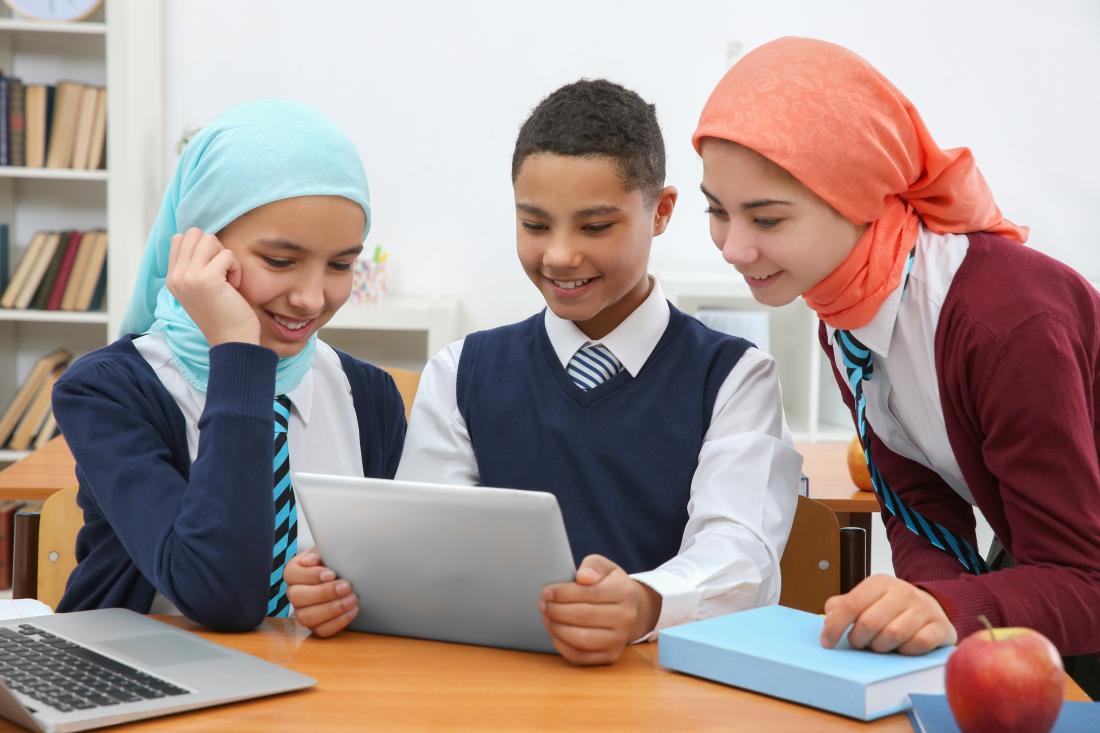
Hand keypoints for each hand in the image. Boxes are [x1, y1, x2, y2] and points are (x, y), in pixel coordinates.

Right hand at [165, 227, 259, 346]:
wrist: (232, 341)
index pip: (180, 239)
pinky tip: (233, 287)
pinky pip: (227, 254)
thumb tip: (203, 239)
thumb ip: (194, 266)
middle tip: (221, 272)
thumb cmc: (223, 315)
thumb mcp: (199, 289)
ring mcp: (189, 277)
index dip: (202, 247)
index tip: (212, 269)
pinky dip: (236, 268)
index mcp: (172, 278)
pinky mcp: (207, 279)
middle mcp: (176, 276)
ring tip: (227, 279)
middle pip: (194, 234)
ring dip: (225, 256)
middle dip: (214, 247)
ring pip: (209, 239)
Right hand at [284, 548, 358, 637]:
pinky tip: (353, 610)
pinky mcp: (316, 626)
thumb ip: (319, 553)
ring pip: (307, 617)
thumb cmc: (337, 563)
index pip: (291, 574)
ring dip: (332, 609)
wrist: (351, 578)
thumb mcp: (329, 552)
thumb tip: (309, 561)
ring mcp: (303, 612)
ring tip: (352, 599)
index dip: (310, 575)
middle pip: (298, 597)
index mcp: (295, 572)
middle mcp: (295, 593)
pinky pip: (322, 630)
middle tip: (346, 587)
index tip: (331, 574)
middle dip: (324, 592)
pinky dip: (339, 621)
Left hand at [538, 554, 661, 665]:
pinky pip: (581, 657)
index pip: (588, 593)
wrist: (628, 609)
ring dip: (557, 628)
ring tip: (547, 618)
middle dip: (556, 610)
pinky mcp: (610, 656)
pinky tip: (555, 633)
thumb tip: (583, 577)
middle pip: (583, 616)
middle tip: (542, 605)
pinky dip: (562, 646)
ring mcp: (619, 639)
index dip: (562, 593)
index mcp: (625, 591)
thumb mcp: (604, 567)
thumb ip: (593, 566)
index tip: (546, 592)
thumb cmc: (609, 584)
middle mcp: (626, 617)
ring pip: (581, 639)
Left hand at [820, 574, 956, 654]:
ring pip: (893, 635)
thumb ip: (844, 606)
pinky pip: (918, 644)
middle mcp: (902, 591)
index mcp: (879, 583)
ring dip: (881, 647)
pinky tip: (902, 649)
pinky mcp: (941, 627)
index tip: (826, 643)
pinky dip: (906, 651)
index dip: (834, 627)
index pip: (850, 605)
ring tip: (880, 646)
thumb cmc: (891, 609)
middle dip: (859, 640)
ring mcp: (924, 608)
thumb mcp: (867, 600)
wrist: (931, 608)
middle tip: (860, 644)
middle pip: (870, 623)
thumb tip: (829, 616)